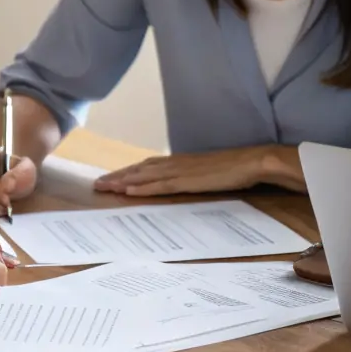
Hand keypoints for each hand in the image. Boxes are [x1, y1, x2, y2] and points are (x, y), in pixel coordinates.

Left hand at [93, 146, 302, 196]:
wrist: (253, 161)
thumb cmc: (237, 169)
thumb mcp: (211, 174)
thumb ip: (197, 177)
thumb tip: (189, 185)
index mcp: (182, 161)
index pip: (149, 166)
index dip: (130, 171)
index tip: (113, 177)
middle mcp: (177, 163)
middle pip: (140, 168)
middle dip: (118, 176)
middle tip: (97, 183)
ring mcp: (180, 170)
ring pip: (143, 175)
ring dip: (122, 181)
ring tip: (103, 187)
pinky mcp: (186, 179)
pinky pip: (157, 184)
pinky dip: (140, 186)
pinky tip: (126, 190)